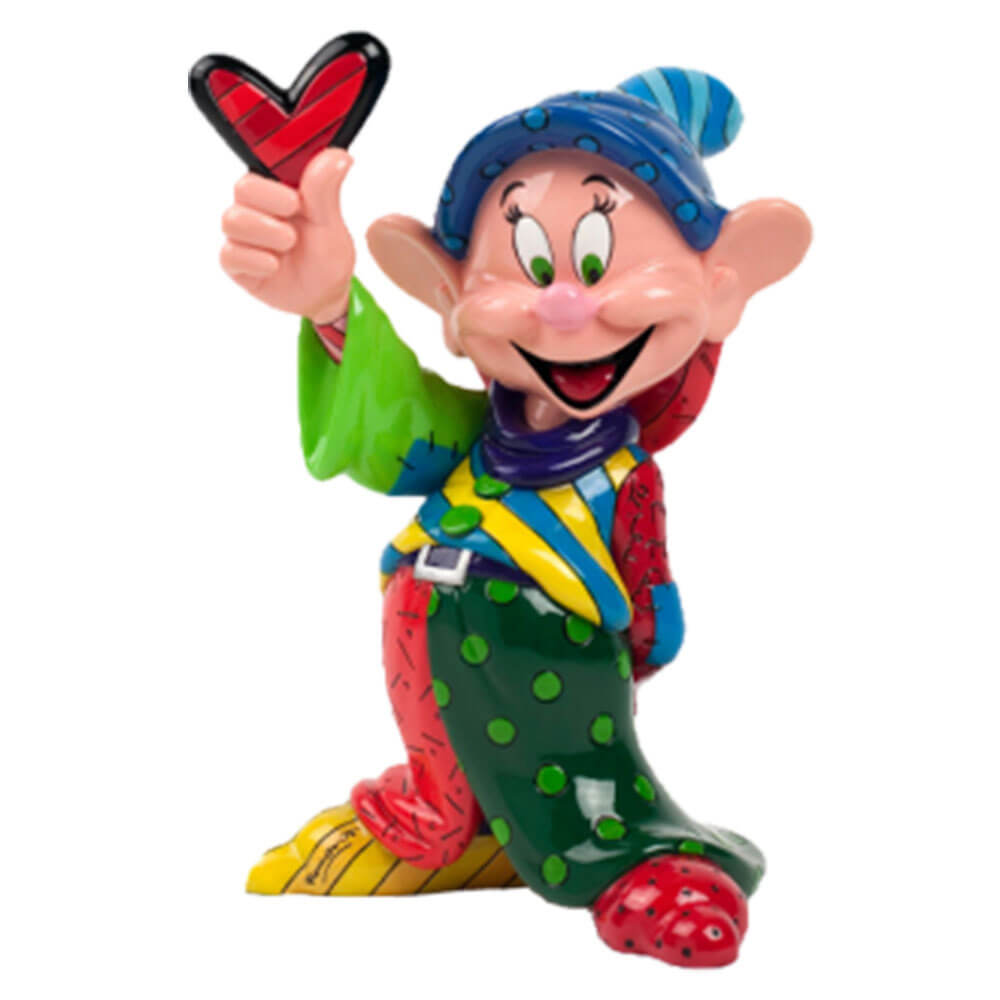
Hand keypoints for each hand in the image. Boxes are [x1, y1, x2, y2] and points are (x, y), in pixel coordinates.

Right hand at [219, 148, 354, 323]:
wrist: (325, 296)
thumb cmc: (325, 255)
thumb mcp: (330, 222)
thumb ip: (325, 189)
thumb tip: (339, 157)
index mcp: (279, 190)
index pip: (262, 168)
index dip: (274, 185)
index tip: (297, 201)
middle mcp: (256, 208)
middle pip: (242, 189)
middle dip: (270, 206)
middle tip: (294, 223)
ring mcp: (244, 235)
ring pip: (232, 220)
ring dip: (265, 233)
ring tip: (289, 244)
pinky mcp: (236, 262)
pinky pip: (229, 254)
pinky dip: (256, 261)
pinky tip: (274, 266)